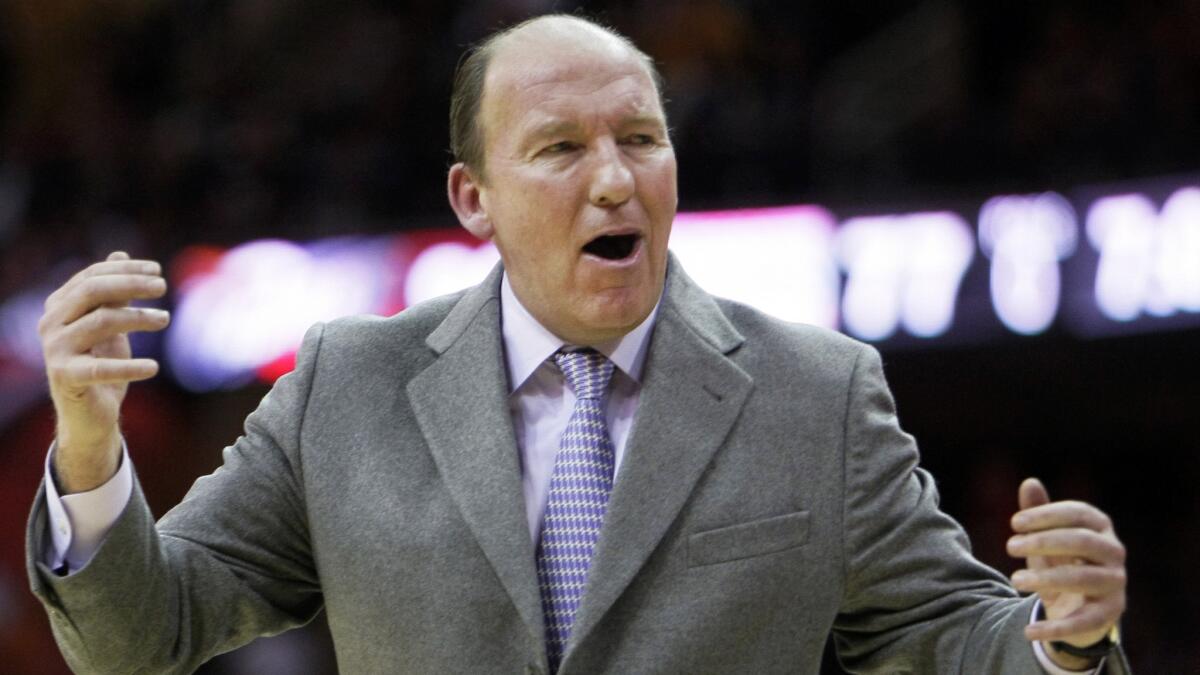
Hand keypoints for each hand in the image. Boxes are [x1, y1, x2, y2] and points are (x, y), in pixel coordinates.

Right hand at [38, 251, 169, 492]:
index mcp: (59, 306)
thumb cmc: (99, 362)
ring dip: (138, 318)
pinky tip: (154, 367)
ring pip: (100, 322)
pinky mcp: (66, 378)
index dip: (124, 269)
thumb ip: (112, 293)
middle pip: (91, 292)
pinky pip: (101, 368)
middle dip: (130, 284)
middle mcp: (50, 324)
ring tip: (165, 319)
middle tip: (163, 286)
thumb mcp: (108, 324)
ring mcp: (56, 350)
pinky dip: (129, 367)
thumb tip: (120, 253)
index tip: (157, 270)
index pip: (91, 276)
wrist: (88, 413)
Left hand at [1008, 478, 1124, 662]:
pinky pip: (1084, 621)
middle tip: (1009, 546)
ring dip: (1046, 579)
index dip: (1046, 515)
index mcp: (1100, 527)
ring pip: (1083, 578)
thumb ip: (1038, 512)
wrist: (1078, 604)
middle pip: (1082, 541)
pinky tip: (1029, 631)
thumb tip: (1029, 482)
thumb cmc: (1060, 561)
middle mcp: (1114, 553)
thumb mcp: (1045, 537)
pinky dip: (1056, 627)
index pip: (1078, 513)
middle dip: (1043, 542)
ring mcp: (1115, 584)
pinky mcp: (1109, 613)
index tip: (1013, 523)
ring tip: (1015, 581)